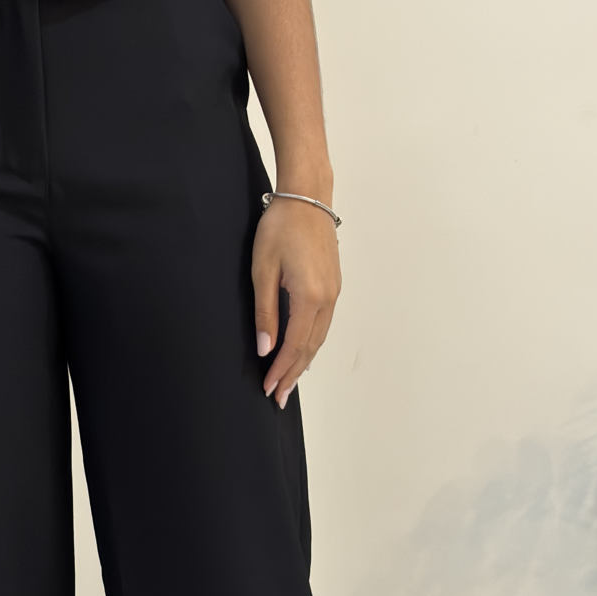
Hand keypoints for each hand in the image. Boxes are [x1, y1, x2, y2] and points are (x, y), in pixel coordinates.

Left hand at [253, 196, 338, 405]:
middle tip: (278, 397)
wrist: (307, 198)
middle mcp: (327, 299)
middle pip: (310, 347)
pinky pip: (324, 324)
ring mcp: (334, 292)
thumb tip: (266, 348)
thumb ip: (265, 312)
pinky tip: (302, 350)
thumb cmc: (281, 228)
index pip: (294, 345)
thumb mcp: (263, 270)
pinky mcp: (333, 285)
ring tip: (289, 381)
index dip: (281, 370)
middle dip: (293, 374)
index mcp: (309, 297)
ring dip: (304, 361)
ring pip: (319, 338)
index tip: (268, 388)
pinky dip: (312, 343)